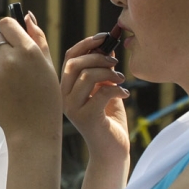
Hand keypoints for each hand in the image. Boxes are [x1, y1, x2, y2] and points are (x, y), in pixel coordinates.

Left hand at [0, 12, 61, 142]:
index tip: (14, 37)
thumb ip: (37, 37)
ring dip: (1, 68)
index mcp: (28, 50)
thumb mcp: (48, 64)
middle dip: (6, 49)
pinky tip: (7, 95)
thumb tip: (25, 15)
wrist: (33, 129)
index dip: (10, 30)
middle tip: (20, 68)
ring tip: (16, 87)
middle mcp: (8, 59)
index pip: (6, 24)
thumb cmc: (46, 95)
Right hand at [59, 34, 130, 161]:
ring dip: (109, 73)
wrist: (111, 150)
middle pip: (74, 63)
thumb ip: (103, 70)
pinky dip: (117, 89)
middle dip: (98, 56)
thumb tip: (109, 46)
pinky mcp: (86, 118)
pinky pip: (102, 93)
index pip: (69, 57)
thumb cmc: (109, 119)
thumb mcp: (106, 89)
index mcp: (66, 87)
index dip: (86, 43)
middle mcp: (64, 97)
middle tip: (116, 62)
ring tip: (122, 79)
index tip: (105, 38)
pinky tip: (125, 94)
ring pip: (87, 76)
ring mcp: (73, 108)